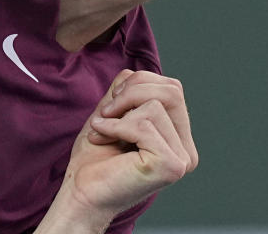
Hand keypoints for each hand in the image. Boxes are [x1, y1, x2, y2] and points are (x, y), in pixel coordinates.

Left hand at [36, 70, 197, 231]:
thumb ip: (131, 89)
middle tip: (106, 111)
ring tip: (103, 131)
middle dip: (132, 91)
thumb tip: (136, 73)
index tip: (112, 104)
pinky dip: (116, 127)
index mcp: (179, 138)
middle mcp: (187, 150)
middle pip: (172, 90)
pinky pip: (144, 124)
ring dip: (120, 114)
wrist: (80, 193)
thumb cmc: (95, 157)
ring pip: (157, 105)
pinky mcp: (171, 165)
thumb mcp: (115, 111)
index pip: (173, 88)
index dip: (139, 84)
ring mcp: (182, 159)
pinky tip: (103, 140)